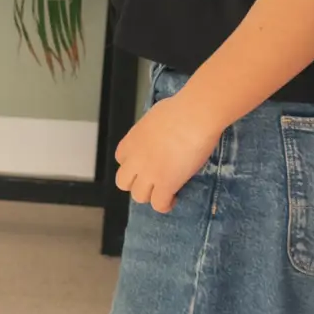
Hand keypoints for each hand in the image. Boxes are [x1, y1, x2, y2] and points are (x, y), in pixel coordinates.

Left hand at [113, 92, 226, 214]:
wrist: (194, 116)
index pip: (120, 159)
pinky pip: (159, 204)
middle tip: (154, 180)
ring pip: (139, 197)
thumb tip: (162, 132)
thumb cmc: (180, 109)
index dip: (132, 164)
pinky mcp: (166, 184)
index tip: (146, 163)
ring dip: (151, 195)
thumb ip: (152, 131)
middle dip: (136, 183)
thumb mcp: (155, 117)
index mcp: (131, 141)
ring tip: (165, 191)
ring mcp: (148, 173)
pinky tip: (174, 199)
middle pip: (123, 182)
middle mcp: (135, 159)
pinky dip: (165, 205)